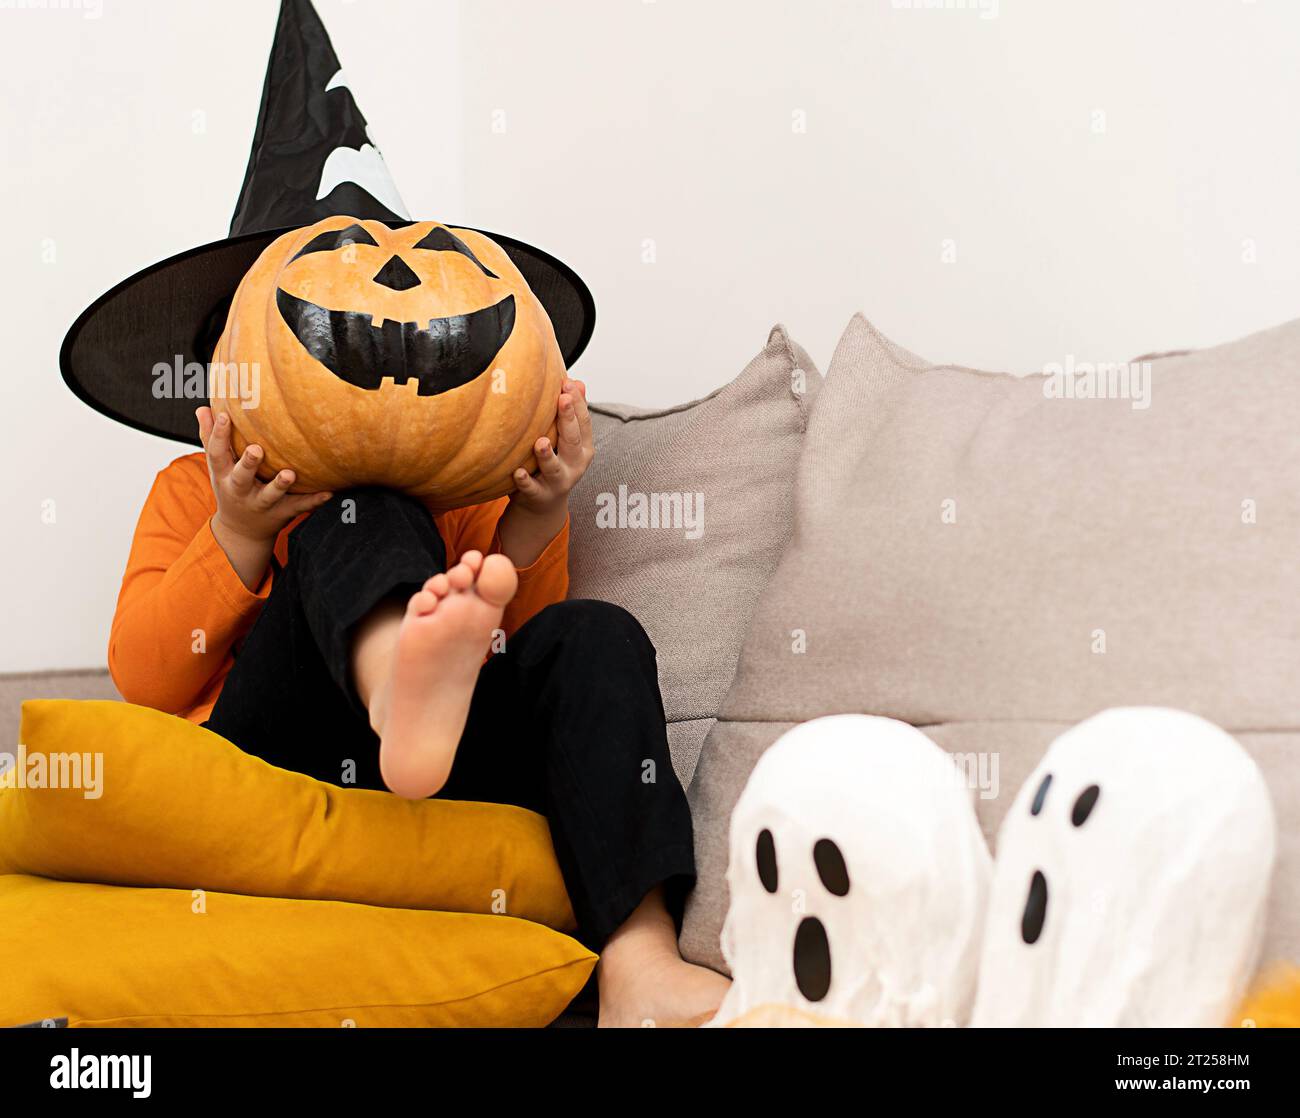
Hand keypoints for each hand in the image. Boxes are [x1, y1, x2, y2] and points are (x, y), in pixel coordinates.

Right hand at [197, 406, 331, 588]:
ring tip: (290, 474)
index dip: (219, 435)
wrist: (241, 532)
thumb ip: (211, 438)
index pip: (217, 454)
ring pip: (270, 495)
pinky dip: (313, 501)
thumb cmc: (230, 488)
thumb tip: (202, 408)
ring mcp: (261, 504)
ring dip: (280, 485)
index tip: (226, 416)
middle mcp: (240, 491)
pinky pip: (298, 507)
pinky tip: (328, 492)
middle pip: (242, 477)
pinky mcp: (282, 513)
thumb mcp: (218, 467)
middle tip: (256, 449)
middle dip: (248, 464)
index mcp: (224, 475)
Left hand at [498, 379, 593, 567]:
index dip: (577, 403)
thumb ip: (572, 415)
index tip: (568, 383)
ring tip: (539, 442)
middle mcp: (575, 465)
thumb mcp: (566, 440)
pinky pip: (531, 489)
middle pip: (573, 441)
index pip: (584, 423)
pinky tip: (517, 471)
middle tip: (562, 399)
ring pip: (554, 468)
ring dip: (547, 455)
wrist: (543, 505)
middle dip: (568, 420)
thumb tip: (577, 382)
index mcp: (583, 448)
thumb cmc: (555, 463)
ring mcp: (558, 482)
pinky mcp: (539, 496)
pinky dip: (525, 481)